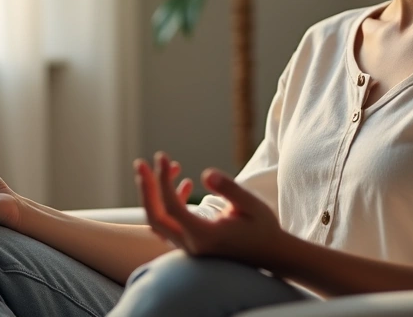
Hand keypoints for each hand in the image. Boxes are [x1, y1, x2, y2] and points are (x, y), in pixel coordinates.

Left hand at [134, 151, 286, 270]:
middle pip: (155, 218)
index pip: (171, 207)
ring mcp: (189, 248)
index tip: (162, 157)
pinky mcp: (192, 244)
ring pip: (159, 222)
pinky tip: (185, 184)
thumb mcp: (252, 205)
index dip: (162, 180)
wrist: (272, 255)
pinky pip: (170, 224)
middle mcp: (191, 246)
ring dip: (155, 195)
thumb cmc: (263, 229)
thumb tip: (206, 174)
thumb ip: (229, 189)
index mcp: (204, 236)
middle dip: (146, 189)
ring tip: (163, 166)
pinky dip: (169, 203)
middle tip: (140, 163)